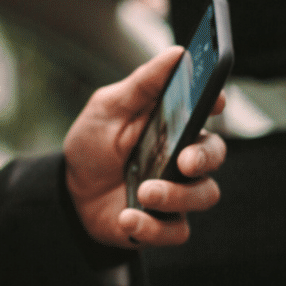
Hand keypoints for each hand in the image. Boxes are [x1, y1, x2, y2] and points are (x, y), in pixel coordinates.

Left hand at [63, 46, 226, 247]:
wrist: (70, 192)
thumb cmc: (93, 144)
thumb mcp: (109, 107)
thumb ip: (142, 84)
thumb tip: (177, 53)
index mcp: (175, 124)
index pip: (208, 110)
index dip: (216, 103)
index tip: (214, 100)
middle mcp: (183, 157)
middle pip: (214, 155)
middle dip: (204, 157)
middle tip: (184, 161)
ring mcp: (177, 192)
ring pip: (204, 195)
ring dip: (176, 195)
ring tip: (144, 191)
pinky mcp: (164, 224)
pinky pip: (176, 231)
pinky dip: (152, 227)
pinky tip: (127, 216)